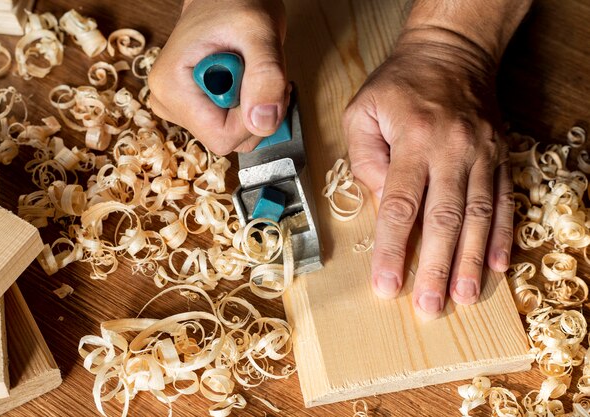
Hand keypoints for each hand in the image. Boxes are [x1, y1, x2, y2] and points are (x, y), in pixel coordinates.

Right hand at [148, 0, 288, 154]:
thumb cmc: (235, 3)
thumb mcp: (259, 32)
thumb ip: (266, 76)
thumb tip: (263, 123)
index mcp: (171, 87)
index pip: (220, 137)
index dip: (252, 120)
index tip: (264, 87)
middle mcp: (168, 102)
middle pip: (227, 140)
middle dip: (257, 114)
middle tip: (264, 77)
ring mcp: (179, 109)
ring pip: (233, 136)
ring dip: (256, 110)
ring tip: (256, 75)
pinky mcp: (194, 110)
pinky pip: (232, 128)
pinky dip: (251, 109)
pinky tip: (249, 81)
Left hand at [344, 33, 513, 319]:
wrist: (451, 51)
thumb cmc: (399, 83)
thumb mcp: (362, 111)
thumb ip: (364, 160)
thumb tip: (381, 203)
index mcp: (414, 140)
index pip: (401, 205)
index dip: (394, 250)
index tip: (387, 285)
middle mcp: (453, 149)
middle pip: (445, 219)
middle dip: (437, 267)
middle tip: (429, 306)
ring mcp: (482, 153)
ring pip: (479, 216)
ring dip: (471, 260)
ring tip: (464, 297)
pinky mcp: (499, 155)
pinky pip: (504, 199)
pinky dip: (501, 234)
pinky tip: (497, 264)